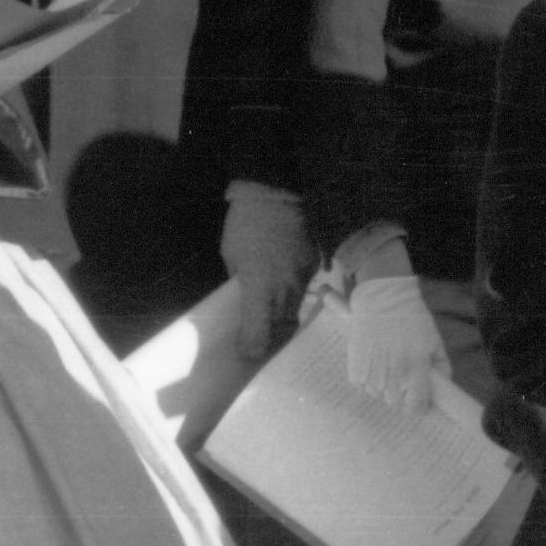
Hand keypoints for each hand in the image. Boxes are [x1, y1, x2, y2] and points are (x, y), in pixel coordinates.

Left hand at [220, 184, 314, 360]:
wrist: (277, 191)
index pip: (258, 334)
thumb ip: (239, 281)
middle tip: (258, 343)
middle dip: (269, 340)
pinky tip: (283, 287)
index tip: (245, 353)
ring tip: (270, 321)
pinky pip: (304, 290)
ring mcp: (303, 278)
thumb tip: (244, 297)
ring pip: (295, 311)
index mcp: (259, 288)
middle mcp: (285, 289)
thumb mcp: (231, 255)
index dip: (252, 349)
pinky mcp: (314, 266)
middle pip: (281, 329)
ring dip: (282, 320)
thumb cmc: (245, 223)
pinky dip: (292, 295)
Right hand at [345, 271, 446, 413]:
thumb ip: (441, 366)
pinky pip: (362, 387)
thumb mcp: (434, 340)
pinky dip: (367, 380)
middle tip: (402, 378)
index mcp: (415, 369)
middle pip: (395, 403)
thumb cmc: (411, 318)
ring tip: (386, 366)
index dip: (418, 407)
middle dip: (401, 395)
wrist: (382, 299)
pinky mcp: (355, 369)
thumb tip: (441, 386)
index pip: (416, 406)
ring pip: (377, 395)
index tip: (419, 401)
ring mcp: (372, 374)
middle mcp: (393, 376)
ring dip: (383, 387)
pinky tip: (372, 364)